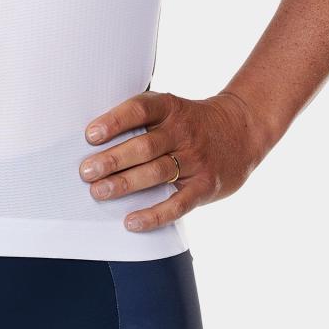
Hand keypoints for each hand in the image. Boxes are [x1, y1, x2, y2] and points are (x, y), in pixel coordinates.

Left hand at [78, 90, 270, 232]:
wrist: (242, 130)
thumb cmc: (192, 122)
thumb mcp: (172, 109)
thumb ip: (142, 120)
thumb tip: (94, 139)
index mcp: (170, 108)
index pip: (140, 109)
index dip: (114, 121)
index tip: (90, 135)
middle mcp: (183, 132)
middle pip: (144, 146)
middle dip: (113, 159)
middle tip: (86, 171)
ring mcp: (196, 159)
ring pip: (157, 172)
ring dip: (125, 183)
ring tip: (99, 191)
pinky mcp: (206, 186)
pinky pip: (178, 203)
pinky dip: (154, 214)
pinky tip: (131, 221)